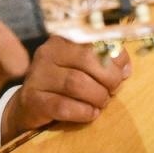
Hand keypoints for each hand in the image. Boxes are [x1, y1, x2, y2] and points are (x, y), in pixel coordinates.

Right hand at [0, 36, 131, 143]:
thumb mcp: (83, 68)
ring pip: (76, 83)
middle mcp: (48, 52)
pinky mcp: (33, 100)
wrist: (28, 106)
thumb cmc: (63, 84)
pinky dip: (83, 112)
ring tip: (101, 103)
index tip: (123, 72)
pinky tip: (90, 113)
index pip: (95, 39)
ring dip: (97, 97)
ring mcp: (38, 76)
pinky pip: (63, 106)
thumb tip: (125, 68)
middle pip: (87, 59)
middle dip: (108, 78)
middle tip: (113, 90)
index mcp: (64, 40)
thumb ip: (104, 62)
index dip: (114, 56)